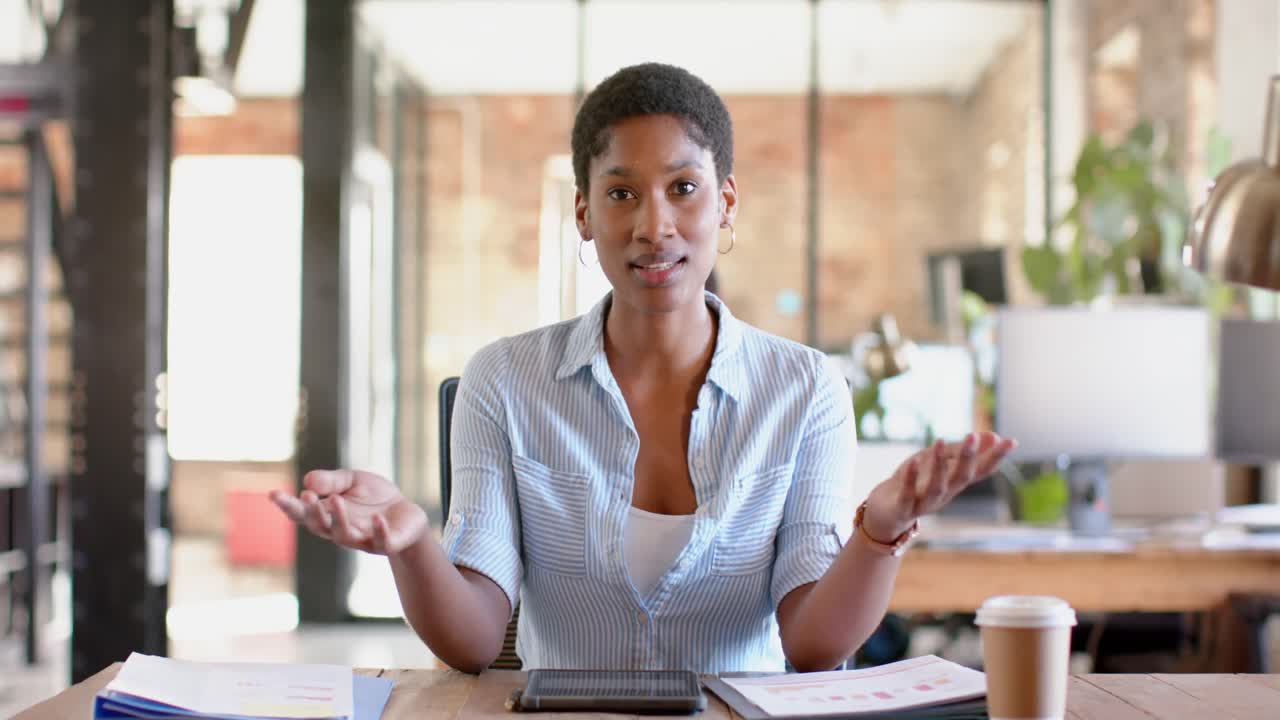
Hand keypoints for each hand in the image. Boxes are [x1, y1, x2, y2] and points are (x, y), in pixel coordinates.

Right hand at [269, 469, 427, 555]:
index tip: (273, 493)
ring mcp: (363, 539)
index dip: (288, 505)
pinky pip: (381, 541)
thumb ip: (331, 481)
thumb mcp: (352, 481)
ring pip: (345, 535)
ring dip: (338, 519)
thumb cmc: (374, 498)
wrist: (407, 514)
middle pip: (319, 526)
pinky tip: (377, 518)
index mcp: (328, 515)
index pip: (303, 513)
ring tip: (336, 499)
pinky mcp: (387, 543)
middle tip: (305, 496)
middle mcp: (341, 531)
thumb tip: (307, 481)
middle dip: (311, 512)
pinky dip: (378, 531)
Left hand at [860, 432, 1016, 542]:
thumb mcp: (937, 462)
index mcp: (954, 483)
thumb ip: (961, 451)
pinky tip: (913, 461)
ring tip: (940, 442)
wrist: (884, 513)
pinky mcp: (902, 509)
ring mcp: (923, 503)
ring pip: (937, 488)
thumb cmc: (915, 484)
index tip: (1012, 441)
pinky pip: (908, 495)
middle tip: (974, 435)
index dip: (996, 457)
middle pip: (961, 479)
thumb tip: (993, 435)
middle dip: (969, 458)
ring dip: (940, 466)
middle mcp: (944, 495)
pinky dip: (912, 479)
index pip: (980, 471)